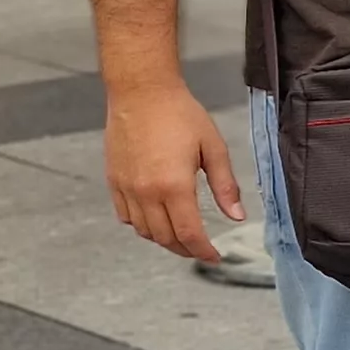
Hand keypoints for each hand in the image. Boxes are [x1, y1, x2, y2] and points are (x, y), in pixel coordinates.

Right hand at [103, 79, 242, 259]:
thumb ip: (225, 186)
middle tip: (202, 250)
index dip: (203, 251)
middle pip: (165, 238)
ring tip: (182, 237)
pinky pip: (126, 216)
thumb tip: (237, 216)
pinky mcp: (113, 181)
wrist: (142, 93)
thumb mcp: (213, 148)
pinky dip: (142, 225)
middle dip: (186, 250)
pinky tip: (156, 219)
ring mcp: (126, 188)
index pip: (189, 234)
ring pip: (144, 231)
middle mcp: (146, 192)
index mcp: (174, 186)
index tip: (215, 257)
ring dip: (164, 240)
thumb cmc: (180, 114)